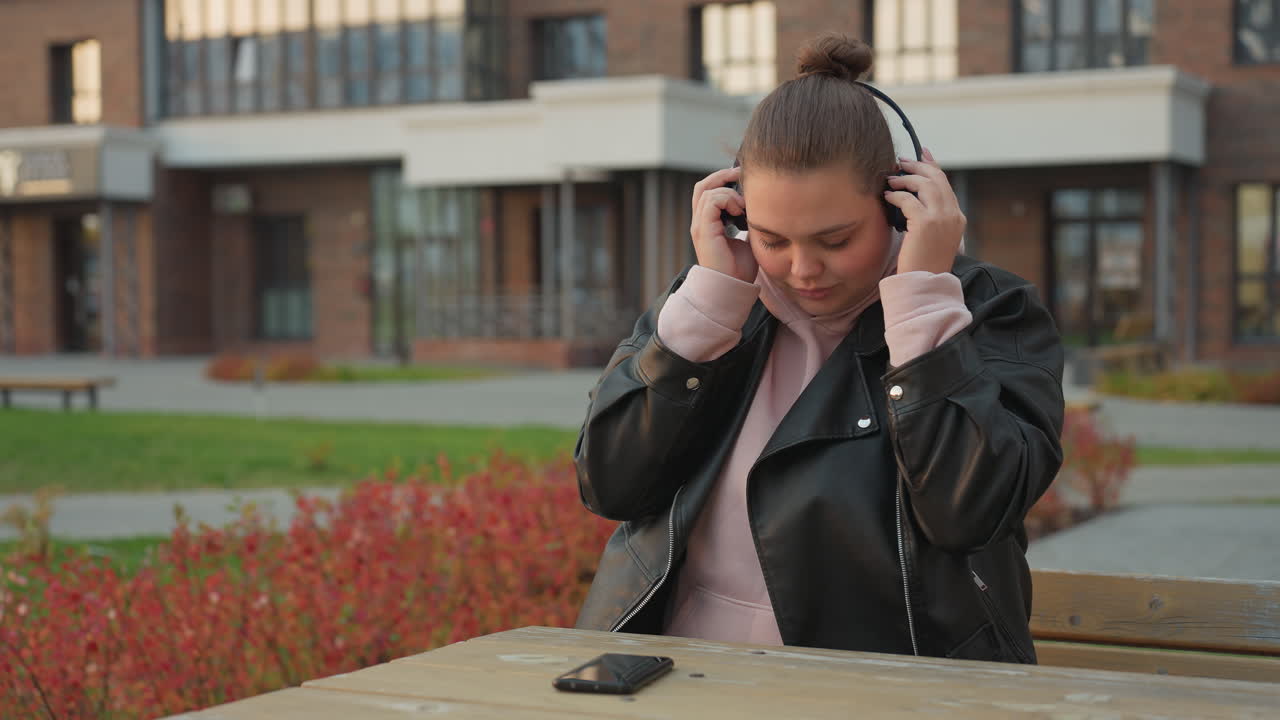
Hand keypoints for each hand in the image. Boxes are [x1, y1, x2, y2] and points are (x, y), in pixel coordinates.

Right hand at [690, 167, 757, 283]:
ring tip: (744, 205)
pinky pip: (711, 200)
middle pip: (703, 185)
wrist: (732, 288)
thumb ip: (747, 222)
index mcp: (708, 223)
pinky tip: (741, 212)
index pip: (708, 191)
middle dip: (723, 176)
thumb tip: (759, 208)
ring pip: (707, 190)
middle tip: (743, 176)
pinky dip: (728, 199)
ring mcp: (700, 225)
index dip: (724, 181)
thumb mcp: (746, 239)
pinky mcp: (704, 229)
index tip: (745, 182)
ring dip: (729, 191)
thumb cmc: (739, 269)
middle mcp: (700, 222)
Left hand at [883, 147, 965, 274]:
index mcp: (957, 217)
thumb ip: (928, 217)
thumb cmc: (923, 264)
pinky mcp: (925, 224)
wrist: (925, 283)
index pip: (945, 184)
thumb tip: (911, 199)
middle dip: (918, 166)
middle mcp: (953, 215)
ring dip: (906, 178)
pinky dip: (896, 196)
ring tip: (891, 180)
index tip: (922, 153)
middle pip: (937, 179)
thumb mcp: (932, 238)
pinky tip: (887, 197)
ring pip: (924, 184)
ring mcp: (941, 218)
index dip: (933, 165)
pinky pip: (908, 200)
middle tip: (900, 162)